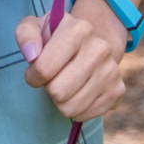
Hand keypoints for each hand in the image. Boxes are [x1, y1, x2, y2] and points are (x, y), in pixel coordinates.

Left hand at [14, 0, 129, 122]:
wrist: (85, 44)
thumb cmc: (52, 39)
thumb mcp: (33, 28)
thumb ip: (26, 36)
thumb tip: (32, 55)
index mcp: (79, 29)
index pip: (44, 68)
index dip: (32, 75)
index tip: (35, 70)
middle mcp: (100, 48)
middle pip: (57, 92)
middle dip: (48, 88)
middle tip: (52, 77)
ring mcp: (112, 70)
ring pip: (70, 108)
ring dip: (60, 101)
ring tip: (63, 84)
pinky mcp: (118, 91)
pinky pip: (84, 115)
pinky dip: (75, 109)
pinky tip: (77, 92)